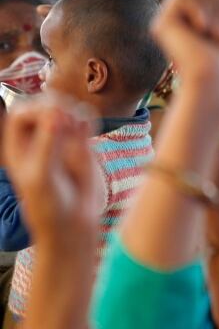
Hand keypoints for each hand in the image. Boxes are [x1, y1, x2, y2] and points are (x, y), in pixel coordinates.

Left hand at [2, 95, 100, 242]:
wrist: (72, 222)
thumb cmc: (48, 204)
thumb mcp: (42, 175)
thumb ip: (48, 143)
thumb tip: (58, 114)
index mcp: (18, 145)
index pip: (21, 113)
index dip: (36, 110)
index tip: (53, 118)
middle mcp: (38, 139)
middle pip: (43, 106)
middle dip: (57, 106)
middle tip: (69, 118)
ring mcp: (61, 140)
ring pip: (66, 110)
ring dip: (74, 110)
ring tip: (80, 125)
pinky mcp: (82, 145)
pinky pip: (85, 122)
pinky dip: (89, 119)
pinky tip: (89, 128)